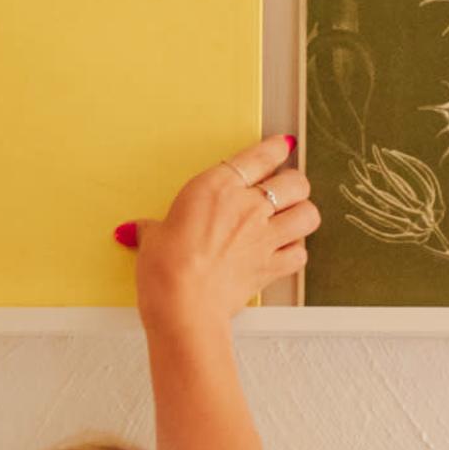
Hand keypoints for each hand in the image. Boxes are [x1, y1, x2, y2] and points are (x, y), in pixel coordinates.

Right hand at [127, 135, 313, 337]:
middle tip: (286, 188)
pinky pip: (300, 254)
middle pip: (295, 183)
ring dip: (303, 214)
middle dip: (294, 183)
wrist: (184, 304)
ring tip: (293, 217)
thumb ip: (154, 228)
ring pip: (308, 215)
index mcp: (216, 187)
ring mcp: (265, 237)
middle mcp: (248, 207)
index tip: (283, 144)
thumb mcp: (153, 237)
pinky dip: (297, 252)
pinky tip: (286, 251)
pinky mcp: (273, 266)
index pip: (259, 157)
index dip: (276, 149)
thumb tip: (140, 230)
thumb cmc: (165, 267)